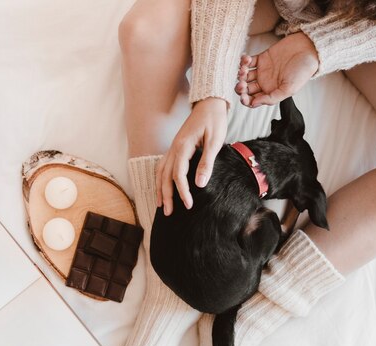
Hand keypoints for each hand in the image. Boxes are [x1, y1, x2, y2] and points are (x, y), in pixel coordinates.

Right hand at [156, 97, 226, 215]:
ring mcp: (172, 147)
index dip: (182, 191)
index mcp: (183, 147)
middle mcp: (174, 148)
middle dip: (166, 195)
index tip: (188, 204)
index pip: (178, 174)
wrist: (209, 103)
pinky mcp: (175, 147)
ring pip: (160, 171)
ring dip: (159, 188)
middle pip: (164, 176)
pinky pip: (162, 165)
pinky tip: (161, 186)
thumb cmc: (214, 120)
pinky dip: (160, 178)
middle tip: (168, 213)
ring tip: (160, 204)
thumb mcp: (215, 142)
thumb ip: (207, 163)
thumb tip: (200, 184)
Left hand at [236, 32, 319, 107]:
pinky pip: (248, 62)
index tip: (243, 97)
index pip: (252, 100)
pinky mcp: (262, 58)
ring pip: (245, 75)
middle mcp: (264, 83)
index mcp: (270, 92)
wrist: (309, 50)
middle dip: (240, 88)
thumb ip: (272, 98)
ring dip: (241, 74)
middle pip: (246, 89)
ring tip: (244, 69)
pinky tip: (246, 59)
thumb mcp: (289, 89)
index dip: (245, 100)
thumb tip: (253, 104)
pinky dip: (244, 61)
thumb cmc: (303, 71)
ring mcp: (262, 71)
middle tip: (242, 84)